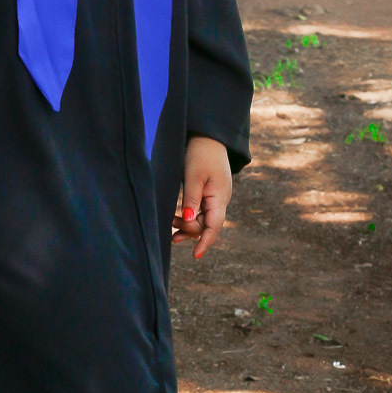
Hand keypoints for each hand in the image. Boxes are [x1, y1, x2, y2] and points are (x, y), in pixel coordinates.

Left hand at [172, 135, 231, 258]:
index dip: (205, 242)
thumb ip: (191, 199)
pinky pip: (201, 210)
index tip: (195, 256)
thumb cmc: (200, 153)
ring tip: (171, 224)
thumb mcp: (193, 176)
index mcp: (219, 197)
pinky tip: (177, 219)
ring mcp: (215, 196)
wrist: (208, 136)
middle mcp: (220, 200)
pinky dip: (190, 215)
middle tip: (170, 228)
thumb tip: (189, 220)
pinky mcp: (209, 192)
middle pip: (207, 225)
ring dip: (188, 223)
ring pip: (203, 219)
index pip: (214, 226)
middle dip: (190, 230)